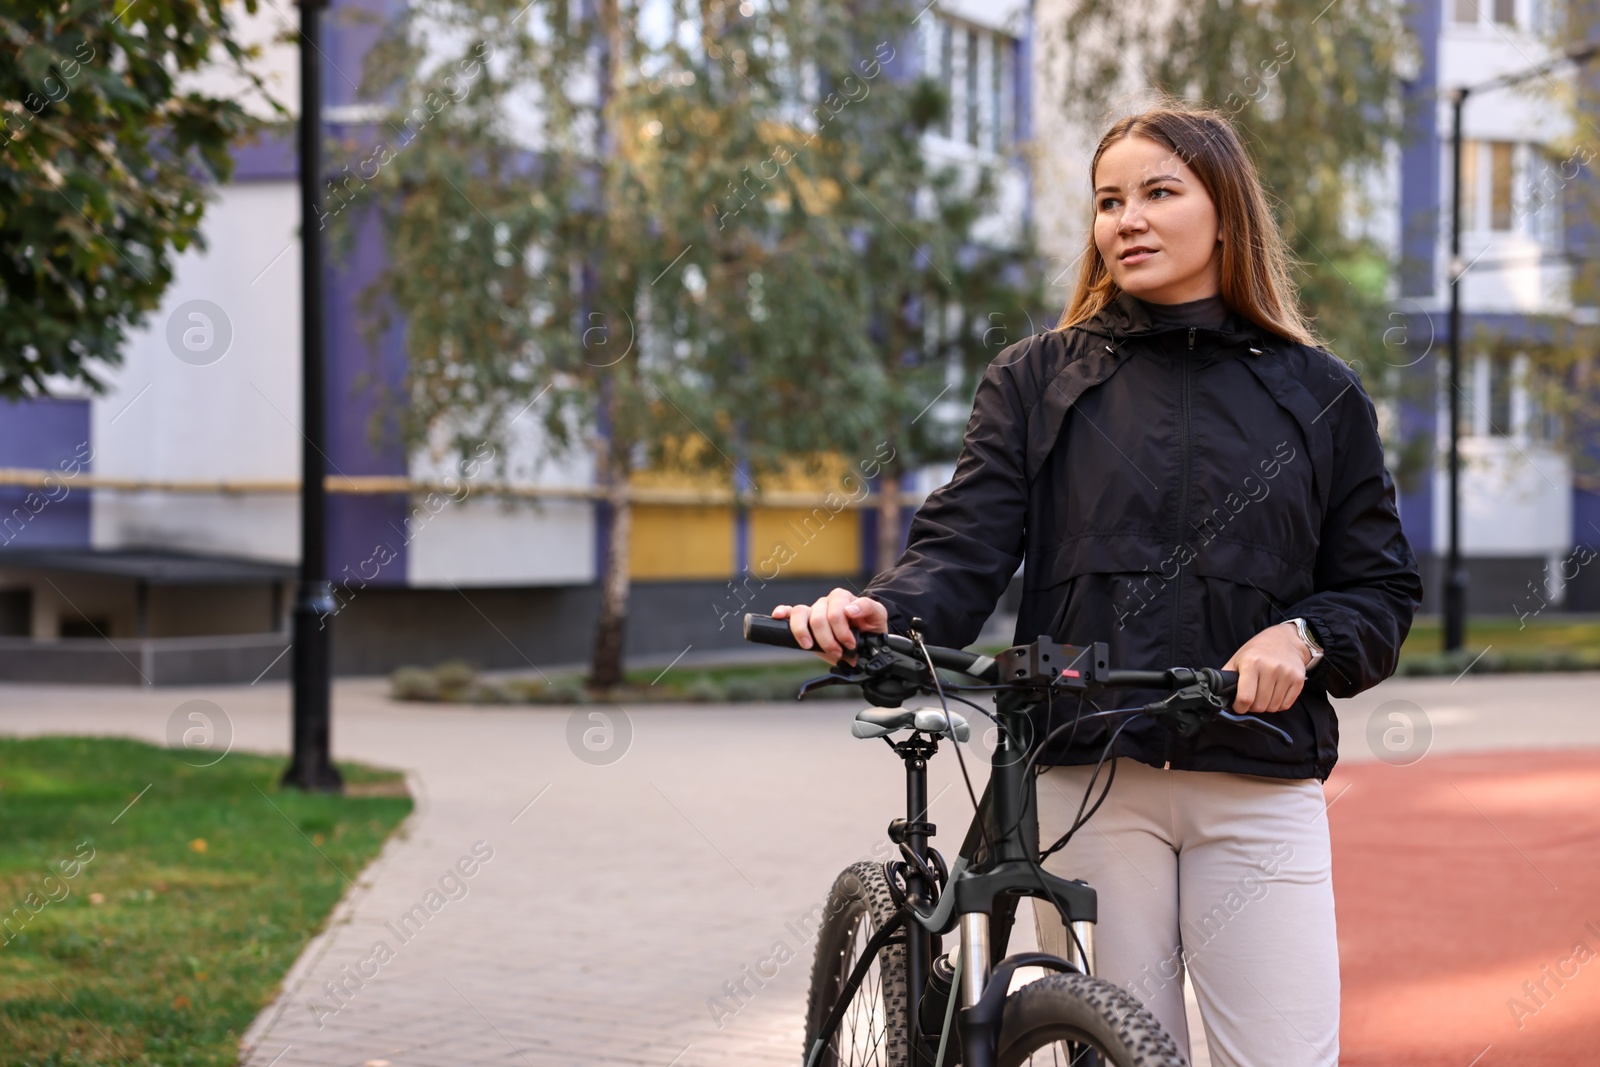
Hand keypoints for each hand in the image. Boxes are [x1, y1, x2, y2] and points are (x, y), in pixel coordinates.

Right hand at [771, 589, 888, 664]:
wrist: (866, 639)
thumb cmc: (871, 626)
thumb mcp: (878, 616)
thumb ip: (867, 608)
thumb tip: (849, 609)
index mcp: (843, 599)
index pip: (835, 610)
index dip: (841, 630)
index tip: (850, 643)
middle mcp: (827, 603)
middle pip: (818, 617)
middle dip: (828, 639)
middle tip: (838, 650)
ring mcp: (814, 611)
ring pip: (801, 614)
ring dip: (806, 634)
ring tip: (811, 646)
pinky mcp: (805, 622)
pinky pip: (790, 612)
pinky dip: (783, 613)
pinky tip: (779, 616)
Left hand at [1222, 622, 1310, 713]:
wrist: (1285, 640)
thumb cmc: (1257, 651)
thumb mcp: (1237, 659)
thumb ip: (1227, 677)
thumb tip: (1217, 695)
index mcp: (1251, 663)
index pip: (1245, 698)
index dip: (1240, 707)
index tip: (1238, 705)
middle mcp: (1270, 668)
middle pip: (1260, 705)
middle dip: (1252, 706)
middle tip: (1251, 697)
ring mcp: (1286, 674)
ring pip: (1273, 707)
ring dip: (1266, 705)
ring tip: (1262, 693)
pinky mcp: (1298, 680)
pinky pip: (1286, 705)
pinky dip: (1278, 704)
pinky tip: (1274, 693)